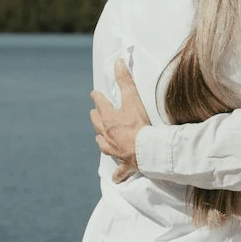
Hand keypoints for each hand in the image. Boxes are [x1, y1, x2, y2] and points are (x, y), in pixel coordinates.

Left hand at [90, 60, 150, 183]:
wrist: (147, 151)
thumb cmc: (140, 125)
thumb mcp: (132, 99)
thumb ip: (125, 81)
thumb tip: (118, 62)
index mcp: (110, 119)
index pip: (101, 105)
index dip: (97, 98)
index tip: (94, 93)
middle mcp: (108, 135)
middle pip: (98, 125)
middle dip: (96, 118)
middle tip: (93, 113)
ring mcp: (115, 151)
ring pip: (103, 145)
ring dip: (101, 140)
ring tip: (99, 138)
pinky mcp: (125, 164)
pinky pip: (120, 171)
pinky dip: (118, 175)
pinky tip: (116, 179)